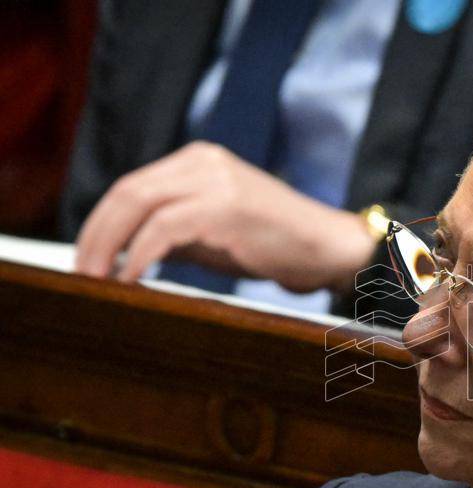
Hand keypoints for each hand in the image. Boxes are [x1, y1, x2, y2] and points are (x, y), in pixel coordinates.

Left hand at [75, 141, 376, 292]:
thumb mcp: (214, 234)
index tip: (86, 259)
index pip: (132, 186)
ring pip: (139, 203)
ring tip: (99, 279)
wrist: (330, 248)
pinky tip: (133, 277)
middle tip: (81, 273)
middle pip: (127, 191)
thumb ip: (173, 234)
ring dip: (110, 245)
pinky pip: (165, 227)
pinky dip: (141, 253)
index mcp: (199, 162)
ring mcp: (216, 179)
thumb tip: (122, 255)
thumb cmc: (277, 246)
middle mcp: (204, 162)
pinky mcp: (226, 205)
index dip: (101, 223)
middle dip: (96, 234)